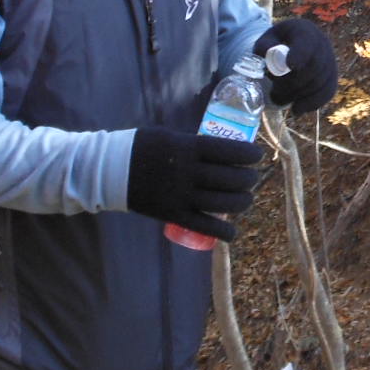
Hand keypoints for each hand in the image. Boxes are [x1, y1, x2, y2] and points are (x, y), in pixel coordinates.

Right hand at [127, 127, 265, 239]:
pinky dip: (223, 232)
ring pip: (224, 203)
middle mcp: (189, 172)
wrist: (112, 170)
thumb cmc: (143, 147)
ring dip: (242, 202)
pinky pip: (204, 226)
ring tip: (246, 199)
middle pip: (232, 178)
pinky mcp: (174, 215)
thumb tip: (222, 151)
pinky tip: (232, 233)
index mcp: (189, 147)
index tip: (257, 156)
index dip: (249, 155)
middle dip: (249, 179)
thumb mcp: (172, 136)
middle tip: (252, 178)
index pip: (230, 151)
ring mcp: (182, 195)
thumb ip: (195, 145)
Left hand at [258, 18, 337, 113]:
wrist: (287, 48)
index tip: (290, 65)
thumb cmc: (274, 45)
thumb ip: (263, 48)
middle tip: (274, 92)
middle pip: (315, 66)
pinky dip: (312, 103)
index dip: (301, 54)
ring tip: (278, 99)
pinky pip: (328, 92)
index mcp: (305, 30)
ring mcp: (330, 60)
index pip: (307, 42)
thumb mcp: (264, 42)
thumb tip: (268, 55)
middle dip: (294, 83)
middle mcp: (322, 43)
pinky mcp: (332, 76)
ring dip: (298, 95)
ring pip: (321, 82)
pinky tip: (297, 110)